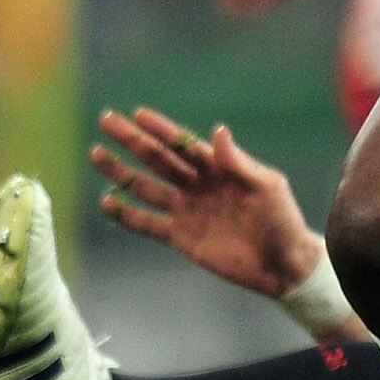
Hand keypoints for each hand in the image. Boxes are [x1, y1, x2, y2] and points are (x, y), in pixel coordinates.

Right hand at [88, 107, 320, 298]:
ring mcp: (187, 210)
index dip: (162, 129)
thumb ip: (238, 162)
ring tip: (97, 154)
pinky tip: (107, 202)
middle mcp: (198, 185)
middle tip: (107, 121)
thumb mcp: (266, 187)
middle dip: (132, 141)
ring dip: (122, 172)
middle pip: (159, 159)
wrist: (283, 265)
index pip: (184, 144)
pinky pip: (148, 224)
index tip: (138, 114)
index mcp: (219, 169)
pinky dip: (127, 214)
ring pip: (146, 187)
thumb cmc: (282, 221)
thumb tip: (218, 130)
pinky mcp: (181, 237)